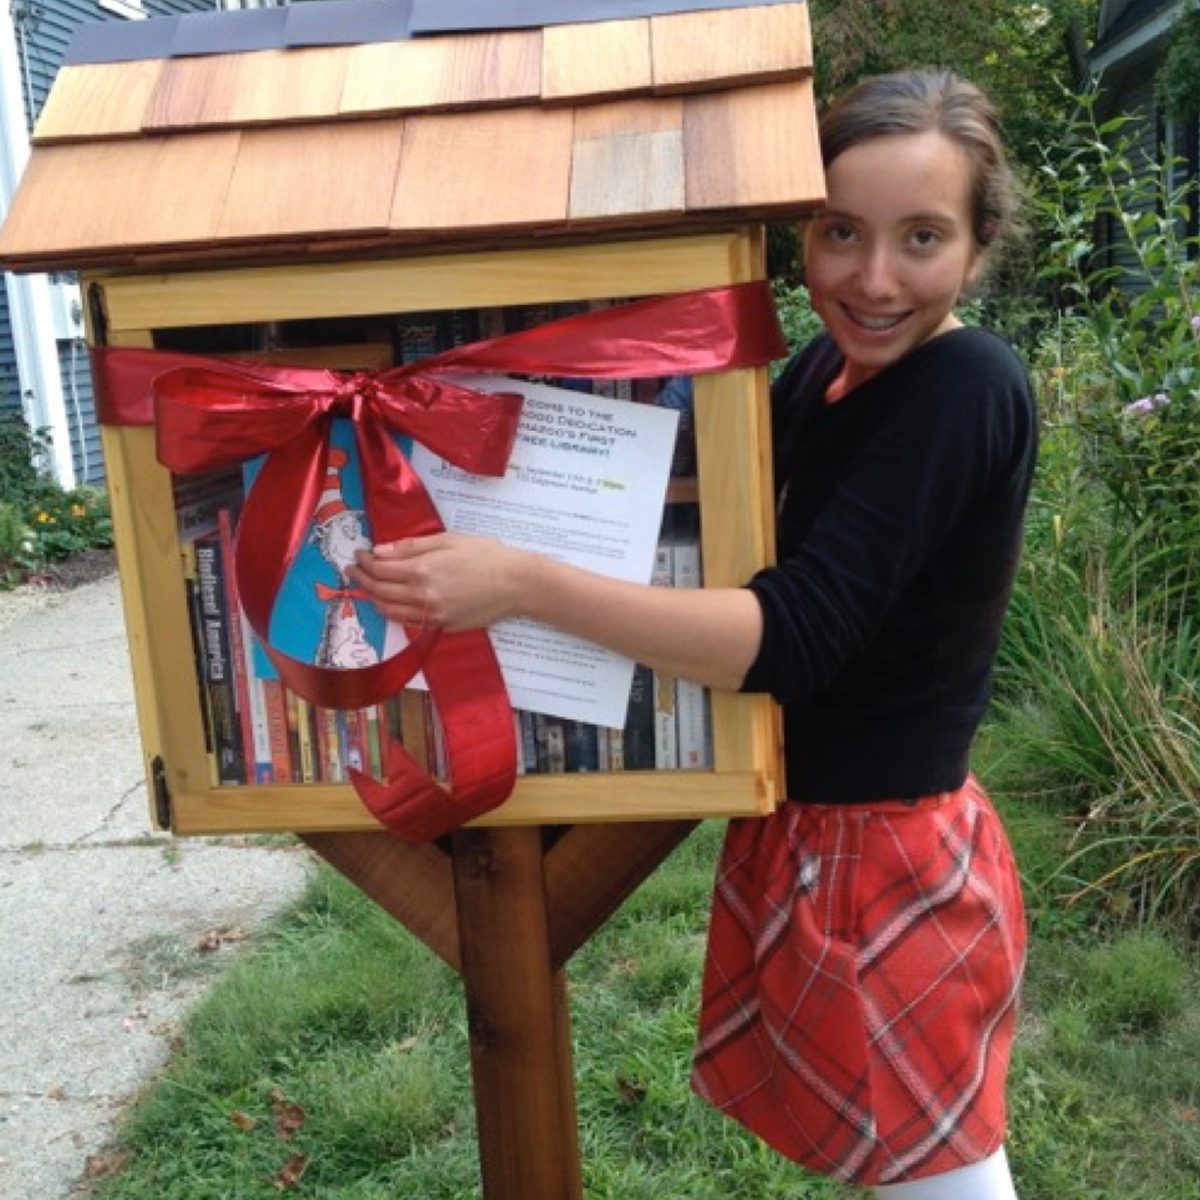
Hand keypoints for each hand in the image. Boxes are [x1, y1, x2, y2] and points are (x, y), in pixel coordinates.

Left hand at [349, 533, 533, 631]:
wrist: (516, 584)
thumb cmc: (486, 555)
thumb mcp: (449, 540)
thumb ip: (413, 546)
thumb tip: (381, 551)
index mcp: (423, 569)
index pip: (381, 568)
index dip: (364, 562)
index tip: (359, 555)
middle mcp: (423, 594)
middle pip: (380, 590)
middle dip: (362, 579)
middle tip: (354, 571)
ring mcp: (432, 614)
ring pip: (391, 610)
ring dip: (374, 599)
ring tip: (367, 588)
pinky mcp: (442, 625)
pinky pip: (410, 622)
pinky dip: (394, 613)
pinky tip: (391, 604)